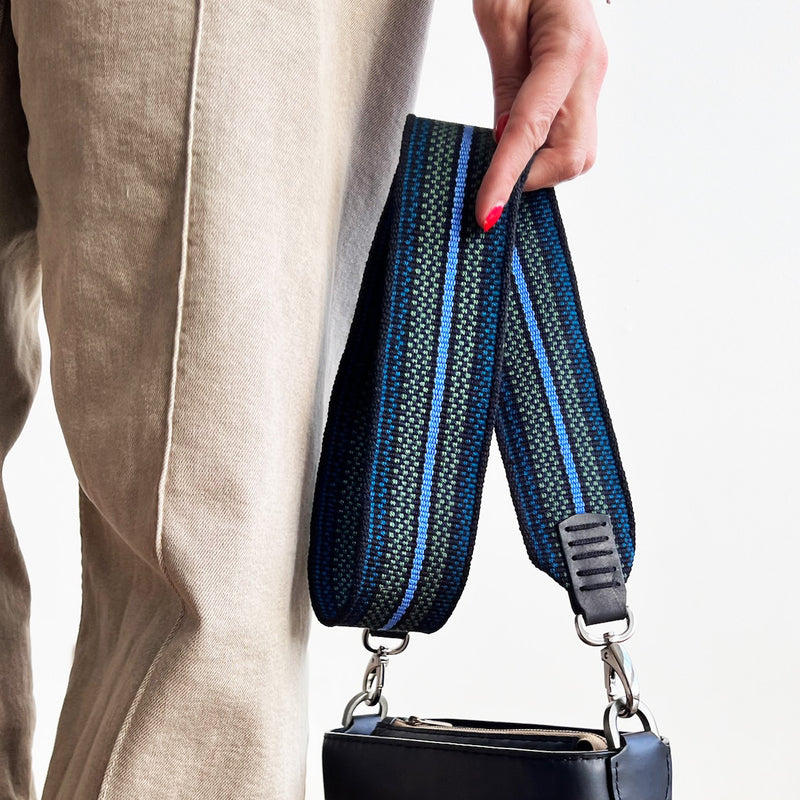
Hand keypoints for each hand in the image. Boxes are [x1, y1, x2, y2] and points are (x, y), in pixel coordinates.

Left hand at [473, 0, 607, 229]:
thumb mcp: (498, 16)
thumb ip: (506, 83)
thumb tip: (504, 141)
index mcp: (569, 49)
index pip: (533, 130)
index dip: (507, 177)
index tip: (486, 214)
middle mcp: (590, 72)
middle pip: (573, 156)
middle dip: (532, 178)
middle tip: (492, 183)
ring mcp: (592, 81)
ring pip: (578, 153)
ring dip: (539, 168)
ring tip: (503, 162)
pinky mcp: (584, 88)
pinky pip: (570, 136)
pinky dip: (542, 153)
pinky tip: (517, 149)